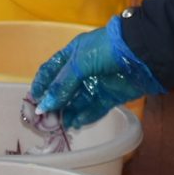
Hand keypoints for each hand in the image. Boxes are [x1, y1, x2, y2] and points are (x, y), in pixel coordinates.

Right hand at [26, 16, 164, 129]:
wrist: (141, 53)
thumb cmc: (106, 50)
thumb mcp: (78, 63)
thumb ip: (61, 85)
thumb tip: (44, 105)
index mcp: (72, 54)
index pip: (51, 70)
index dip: (41, 84)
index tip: (32, 100)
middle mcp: (82, 69)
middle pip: (63, 89)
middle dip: (53, 103)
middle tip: (44, 119)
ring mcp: (96, 83)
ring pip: (77, 101)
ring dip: (68, 112)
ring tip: (59, 125)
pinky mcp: (110, 96)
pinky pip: (94, 108)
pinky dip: (84, 116)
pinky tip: (75, 123)